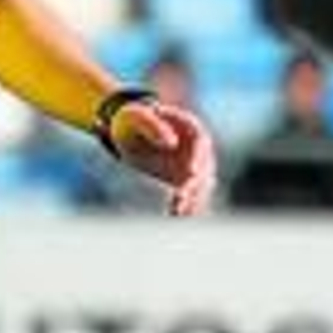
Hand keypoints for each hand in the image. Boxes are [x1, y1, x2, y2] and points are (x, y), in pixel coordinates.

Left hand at [111, 100, 216, 216]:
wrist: (129, 134)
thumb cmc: (133, 120)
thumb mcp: (136, 118)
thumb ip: (152, 125)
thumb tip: (171, 142)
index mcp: (187, 125)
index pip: (200, 139)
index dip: (198, 156)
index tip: (192, 172)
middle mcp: (196, 146)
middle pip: (203, 166)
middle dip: (195, 183)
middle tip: (182, 195)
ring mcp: (193, 164)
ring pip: (199, 184)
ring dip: (192, 198)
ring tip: (178, 211)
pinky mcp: (184, 180)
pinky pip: (189, 195)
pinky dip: (184, 206)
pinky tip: (173, 214)